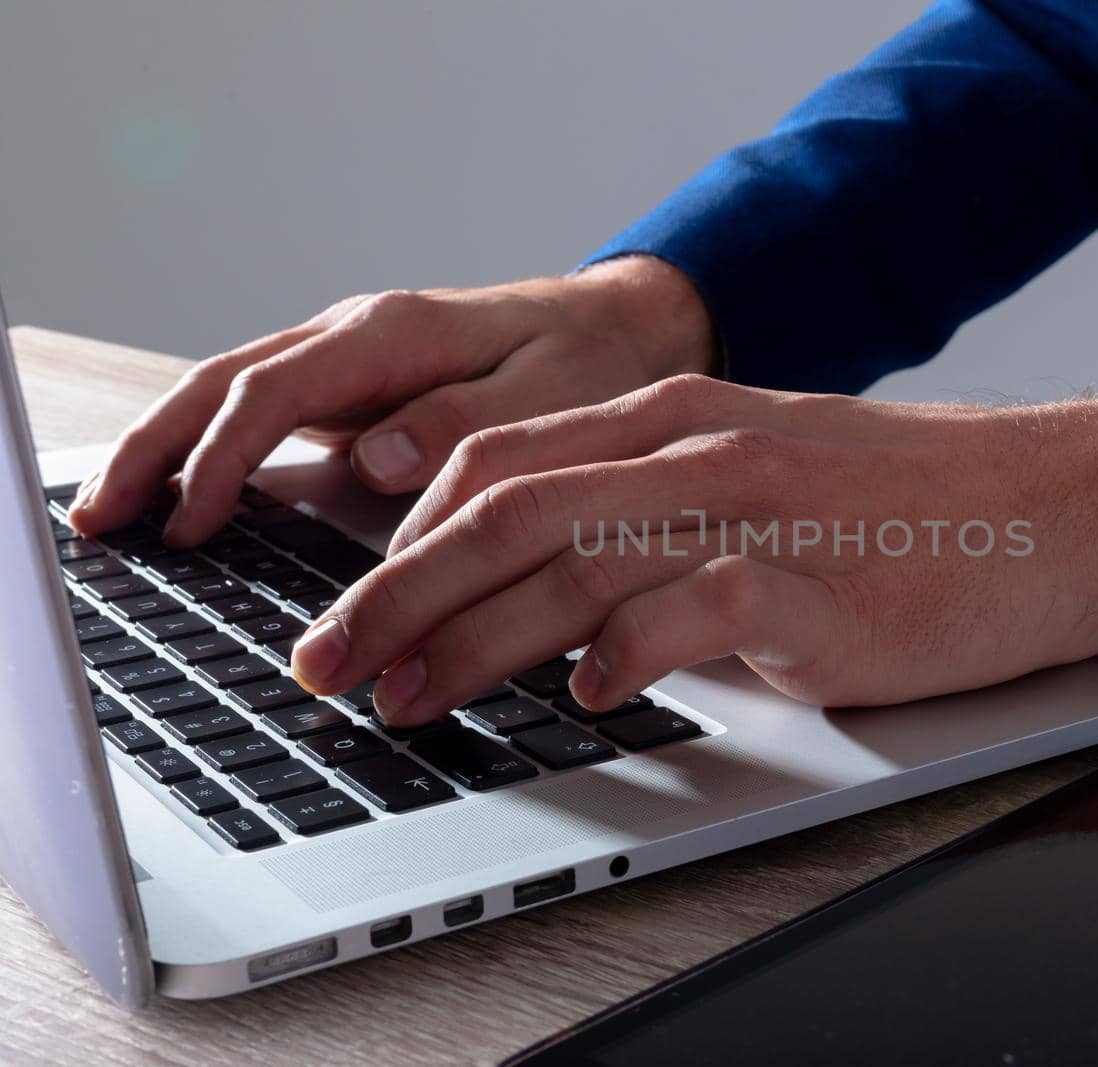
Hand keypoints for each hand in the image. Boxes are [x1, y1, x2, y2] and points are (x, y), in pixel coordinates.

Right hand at [65, 256, 717, 544]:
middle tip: (101, 521)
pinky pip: (270, 409)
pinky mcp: (364, 386)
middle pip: (225, 383)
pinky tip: (193, 492)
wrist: (629, 323)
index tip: (189, 525)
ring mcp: (355, 361)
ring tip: (116, 511)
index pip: (275, 391)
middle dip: (155, 448)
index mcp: (396, 334)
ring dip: (170, 445)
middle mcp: (360, 337)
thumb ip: (466, 423)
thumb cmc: (596, 359)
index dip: (221, 460)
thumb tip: (375, 458)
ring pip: (234, 391)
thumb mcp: (554, 394)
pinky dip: (217, 446)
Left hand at [288, 377, 1097, 722]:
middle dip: (392, 594)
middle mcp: (698, 448)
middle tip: (329, 666)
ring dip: (471, 639)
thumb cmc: (906, 508)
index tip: (350, 614)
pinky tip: (585, 699)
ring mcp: (755, 508)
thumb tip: (546, 602)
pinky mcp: (812, 584)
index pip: (493, 465)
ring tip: (410, 701)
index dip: (398, 543)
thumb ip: (652, 519)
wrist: (1051, 507)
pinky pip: (686, 613)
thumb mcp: (758, 480)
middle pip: (499, 509)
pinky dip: (619, 656)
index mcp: (673, 419)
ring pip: (567, 559)